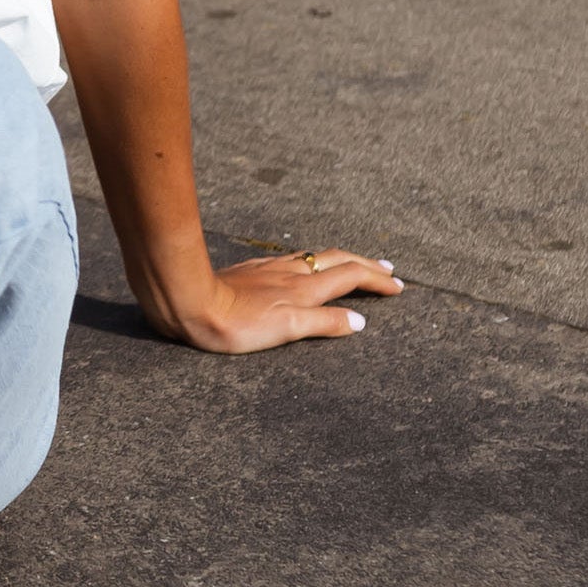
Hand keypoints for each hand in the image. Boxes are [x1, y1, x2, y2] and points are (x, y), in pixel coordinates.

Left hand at [158, 245, 403, 354]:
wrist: (189, 301)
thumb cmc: (237, 323)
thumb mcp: (286, 328)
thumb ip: (324, 323)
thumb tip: (359, 321)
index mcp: (304, 289)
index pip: (350, 277)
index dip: (376, 281)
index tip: (398, 287)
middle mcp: (291, 273)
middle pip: (337, 261)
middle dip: (366, 265)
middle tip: (388, 269)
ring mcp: (270, 269)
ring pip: (314, 258)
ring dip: (340, 261)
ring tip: (354, 264)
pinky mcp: (251, 270)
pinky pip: (291, 260)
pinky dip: (311, 262)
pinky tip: (302, 266)